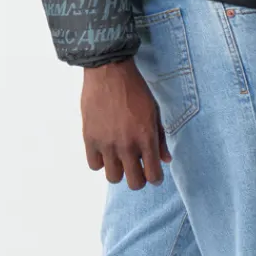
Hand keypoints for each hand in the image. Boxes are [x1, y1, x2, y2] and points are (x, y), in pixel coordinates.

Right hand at [80, 57, 170, 188]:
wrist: (109, 72)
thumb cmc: (136, 90)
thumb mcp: (155, 112)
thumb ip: (161, 138)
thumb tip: (166, 160)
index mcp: (146, 138)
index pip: (153, 176)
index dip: (155, 178)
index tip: (153, 173)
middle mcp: (127, 145)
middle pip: (134, 183)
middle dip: (138, 179)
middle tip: (137, 168)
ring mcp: (107, 144)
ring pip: (113, 177)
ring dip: (118, 170)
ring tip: (119, 158)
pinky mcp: (90, 138)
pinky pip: (94, 165)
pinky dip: (100, 161)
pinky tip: (105, 150)